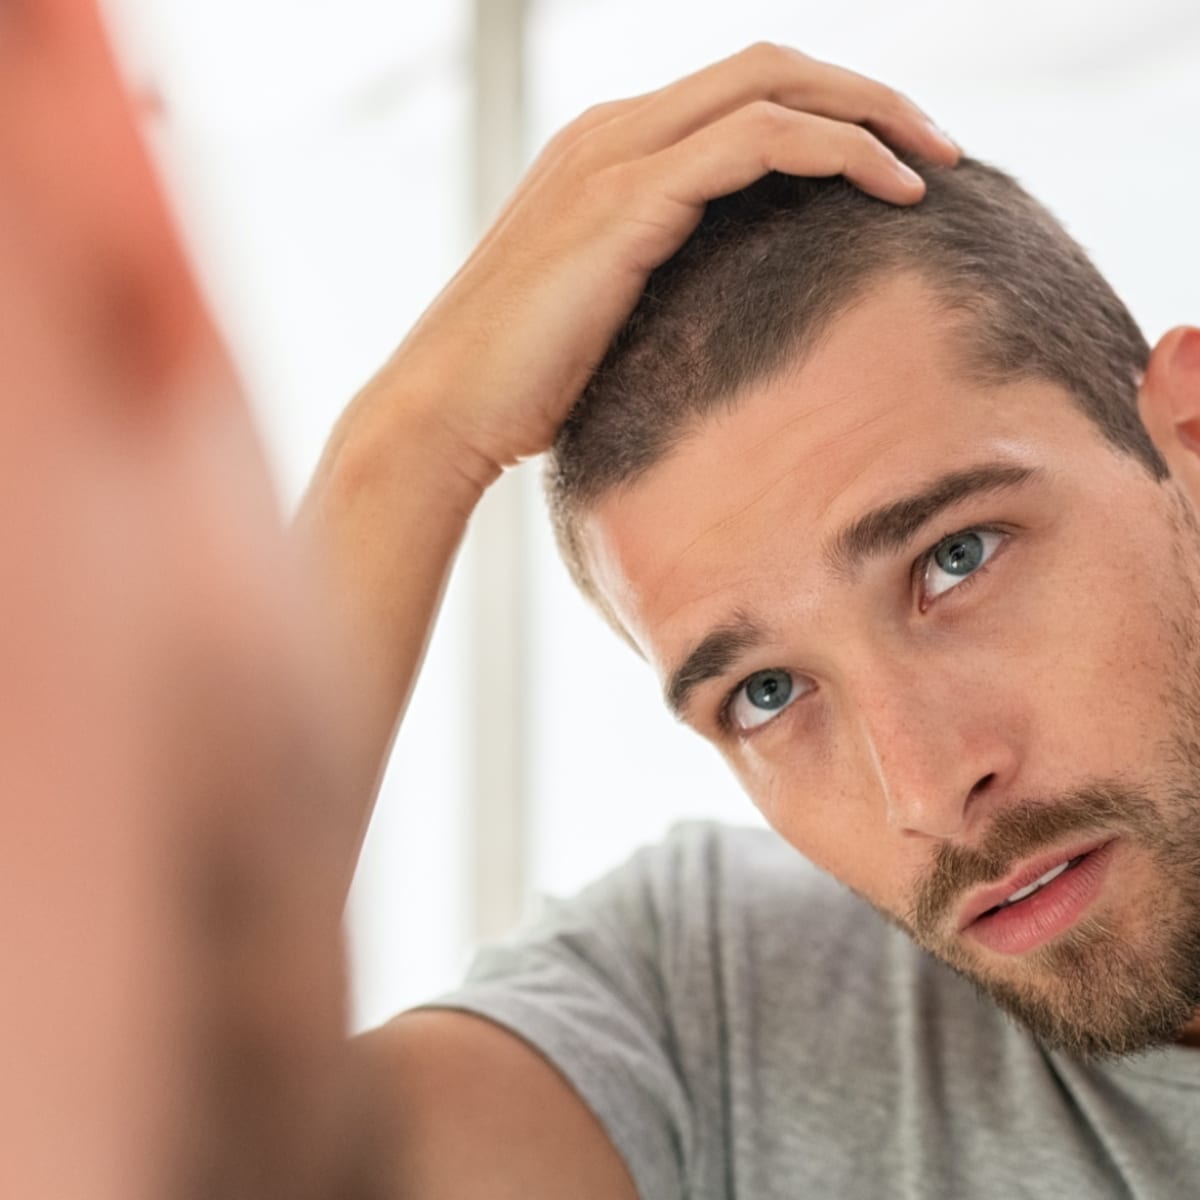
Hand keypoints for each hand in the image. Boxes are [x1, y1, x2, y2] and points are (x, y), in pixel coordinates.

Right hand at [378, 42, 958, 484]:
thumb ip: (659, 284)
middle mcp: (611, 134)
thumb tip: (731, 312)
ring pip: (774, 86)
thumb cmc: (520, 387)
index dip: (829, 114)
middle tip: (942, 148)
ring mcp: (615, 159)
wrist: (444, 412)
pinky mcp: (626, 202)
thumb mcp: (603, 317)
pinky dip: (837, 152)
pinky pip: (757, 142)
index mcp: (608, 154)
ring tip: (937, 165)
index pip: (740, 95)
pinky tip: (892, 192)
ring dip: (871, 114)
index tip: (895, 166)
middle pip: (771, 66)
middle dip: (869, 96)